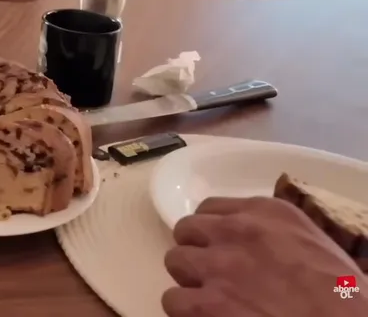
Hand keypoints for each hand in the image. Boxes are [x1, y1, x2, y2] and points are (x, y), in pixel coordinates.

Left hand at [163, 197, 365, 316]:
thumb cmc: (343, 295)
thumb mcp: (313, 245)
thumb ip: (274, 235)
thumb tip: (253, 245)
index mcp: (266, 212)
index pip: (211, 209)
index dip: (212, 233)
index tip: (219, 248)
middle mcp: (234, 232)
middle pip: (187, 231)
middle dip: (197, 252)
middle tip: (214, 275)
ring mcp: (217, 266)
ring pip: (175, 262)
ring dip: (190, 280)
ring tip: (213, 298)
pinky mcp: (205, 304)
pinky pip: (173, 299)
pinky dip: (187, 311)